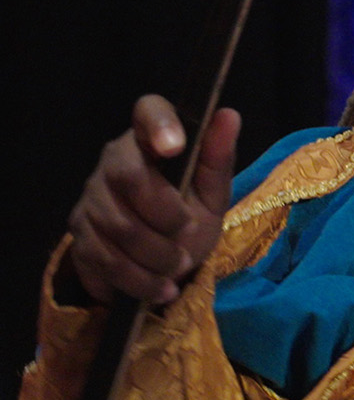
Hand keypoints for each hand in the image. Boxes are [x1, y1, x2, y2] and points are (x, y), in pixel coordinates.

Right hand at [64, 96, 239, 304]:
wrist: (163, 265)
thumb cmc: (190, 217)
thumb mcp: (212, 194)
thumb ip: (217, 159)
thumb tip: (229, 115)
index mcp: (151, 141)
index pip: (148, 111)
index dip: (159, 123)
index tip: (176, 146)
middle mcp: (113, 161)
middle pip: (127, 175)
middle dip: (163, 212)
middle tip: (188, 231)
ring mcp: (90, 198)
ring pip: (116, 224)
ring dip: (156, 254)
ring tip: (179, 265)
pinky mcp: (78, 235)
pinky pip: (104, 258)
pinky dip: (139, 279)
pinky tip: (160, 287)